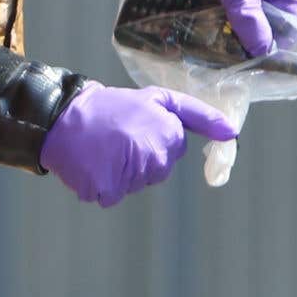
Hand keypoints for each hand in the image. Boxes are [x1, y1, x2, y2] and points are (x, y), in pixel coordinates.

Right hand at [39, 83, 239, 207]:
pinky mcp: (106, 189)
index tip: (133, 127)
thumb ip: (198, 116)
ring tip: (101, 150)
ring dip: (119, 173)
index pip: (174, 150)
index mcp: (168, 133)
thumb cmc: (111, 108)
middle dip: (139, 159)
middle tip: (116, 139)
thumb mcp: (157, 100)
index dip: (152, 138)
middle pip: (157, 172)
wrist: (63, 117)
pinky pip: (111, 196)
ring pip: (134, 185)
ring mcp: (130, 174)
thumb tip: (233, 133)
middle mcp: (153, 155)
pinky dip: (100, 186)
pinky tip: (92, 165)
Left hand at [155, 0, 296, 57]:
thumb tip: (263, 49)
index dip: (284, 43)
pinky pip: (228, 17)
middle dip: (257, 44)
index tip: (268, 63)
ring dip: (237, 39)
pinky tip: (212, 42)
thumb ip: (250, 18)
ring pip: (247, 23)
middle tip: (242, 63)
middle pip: (269, 26)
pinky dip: (222, 30)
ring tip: (225, 56)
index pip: (293, 21)